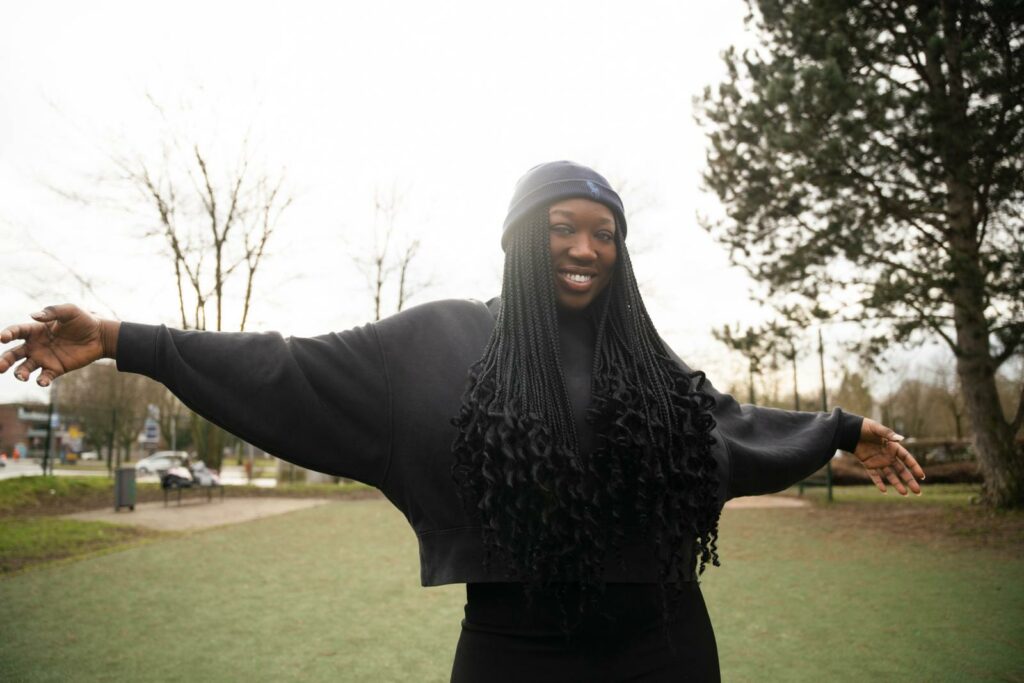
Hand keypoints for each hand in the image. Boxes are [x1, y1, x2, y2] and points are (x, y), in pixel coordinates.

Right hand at [0, 304, 116, 386]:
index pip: (16, 332)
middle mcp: (35, 345)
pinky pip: (44, 377)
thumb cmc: (84, 321)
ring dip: (20, 373)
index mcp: (35, 330)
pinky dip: (41, 381)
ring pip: (24, 368)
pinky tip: (42, 382)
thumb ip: (52, 312)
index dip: (7, 334)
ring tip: (20, 376)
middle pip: (13, 354)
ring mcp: (44, 358)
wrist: (100, 336)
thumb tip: (32, 315)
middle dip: (4, 360)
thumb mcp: (70, 311)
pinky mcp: (55, 369)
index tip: (2, 338)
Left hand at [852, 418, 925, 494]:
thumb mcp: (877, 429)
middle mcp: (888, 456)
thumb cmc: (865, 427)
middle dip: (910, 481)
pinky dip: (878, 483)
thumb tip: (901, 438)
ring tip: (905, 494)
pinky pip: (875, 475)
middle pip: (902, 470)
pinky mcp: (868, 464)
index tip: (921, 476)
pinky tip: (884, 491)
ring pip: (890, 475)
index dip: (915, 467)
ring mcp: (879, 461)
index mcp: (893, 447)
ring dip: (897, 484)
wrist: (850, 431)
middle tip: (918, 491)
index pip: (907, 459)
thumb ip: (888, 434)